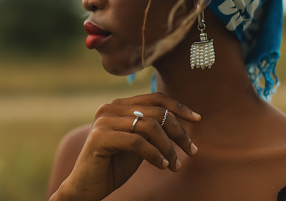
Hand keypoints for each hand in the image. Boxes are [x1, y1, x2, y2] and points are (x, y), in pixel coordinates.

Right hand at [52, 92, 200, 200]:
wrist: (88, 187)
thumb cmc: (115, 165)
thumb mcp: (140, 142)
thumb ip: (153, 128)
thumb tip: (182, 121)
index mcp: (120, 105)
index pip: (155, 98)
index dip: (178, 107)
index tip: (197, 119)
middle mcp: (110, 107)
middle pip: (156, 111)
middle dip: (179, 131)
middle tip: (192, 150)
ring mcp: (104, 120)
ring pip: (149, 126)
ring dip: (168, 147)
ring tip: (175, 164)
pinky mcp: (100, 137)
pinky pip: (138, 142)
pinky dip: (155, 155)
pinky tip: (163, 166)